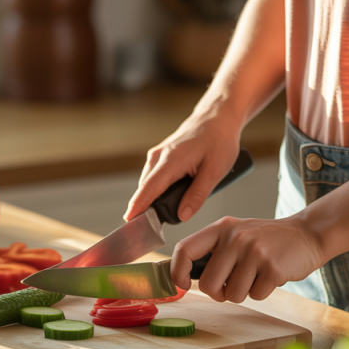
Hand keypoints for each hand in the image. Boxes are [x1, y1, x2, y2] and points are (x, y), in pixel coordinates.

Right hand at [124, 111, 241, 221]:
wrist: (217, 117)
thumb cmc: (219, 141)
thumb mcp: (215, 171)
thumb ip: (198, 195)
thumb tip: (183, 215)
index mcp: (171, 160)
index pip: (149, 189)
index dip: (138, 207)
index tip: (129, 223)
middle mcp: (158, 157)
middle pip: (145, 189)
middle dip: (144, 210)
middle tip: (151, 231)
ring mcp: (157, 155)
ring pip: (148, 184)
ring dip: (151, 200)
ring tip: (162, 217)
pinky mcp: (159, 156)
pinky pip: (152, 178)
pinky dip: (155, 190)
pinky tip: (168, 198)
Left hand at [170, 215, 325, 303]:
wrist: (307, 234)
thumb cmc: (267, 240)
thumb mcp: (237, 234)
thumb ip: (214, 251)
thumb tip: (185, 277)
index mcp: (221, 228)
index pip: (184, 249)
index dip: (177, 271)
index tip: (181, 284)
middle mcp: (235, 237)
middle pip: (208, 284)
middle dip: (219, 293)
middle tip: (232, 285)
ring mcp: (254, 252)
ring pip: (232, 294)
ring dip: (243, 292)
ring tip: (256, 275)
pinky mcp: (273, 268)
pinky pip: (255, 296)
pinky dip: (262, 292)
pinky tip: (271, 275)